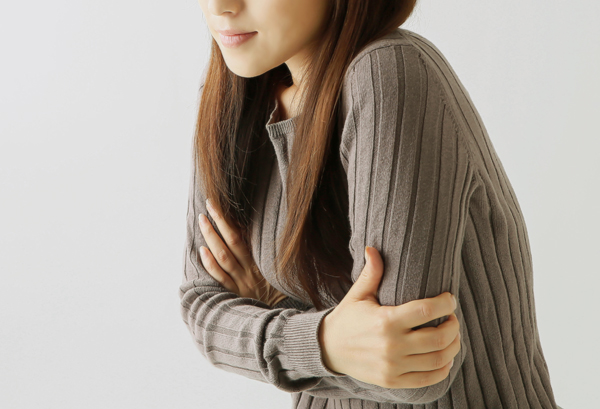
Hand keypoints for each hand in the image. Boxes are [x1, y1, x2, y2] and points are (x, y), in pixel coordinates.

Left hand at [198, 198, 287, 307]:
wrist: (277, 318)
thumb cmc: (277, 291)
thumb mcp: (277, 271)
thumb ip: (268, 253)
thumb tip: (259, 230)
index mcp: (261, 261)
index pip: (244, 235)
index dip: (230, 220)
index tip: (219, 205)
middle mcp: (250, 269)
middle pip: (233, 241)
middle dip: (220, 222)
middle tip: (209, 206)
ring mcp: (241, 281)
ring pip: (224, 257)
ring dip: (212, 238)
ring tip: (203, 221)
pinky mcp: (234, 293)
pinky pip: (220, 277)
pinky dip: (210, 264)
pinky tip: (202, 251)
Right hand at [319, 246, 460, 388]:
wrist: (328, 349)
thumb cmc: (347, 319)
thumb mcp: (357, 295)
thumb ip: (370, 273)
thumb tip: (372, 248)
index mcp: (385, 321)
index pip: (426, 310)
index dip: (445, 303)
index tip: (449, 299)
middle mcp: (392, 345)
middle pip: (439, 337)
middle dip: (453, 326)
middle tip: (452, 318)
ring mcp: (393, 366)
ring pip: (438, 359)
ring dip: (453, 346)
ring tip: (452, 336)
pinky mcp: (393, 381)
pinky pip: (428, 378)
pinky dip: (443, 369)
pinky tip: (444, 358)